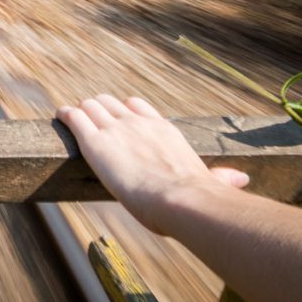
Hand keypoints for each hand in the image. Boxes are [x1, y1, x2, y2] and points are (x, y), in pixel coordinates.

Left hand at [57, 94, 248, 233]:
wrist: (182, 199)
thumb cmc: (198, 199)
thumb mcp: (209, 182)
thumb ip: (221, 178)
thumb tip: (242, 181)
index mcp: (163, 129)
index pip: (137, 106)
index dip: (124, 110)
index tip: (118, 117)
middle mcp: (137, 123)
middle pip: (110, 102)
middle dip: (98, 109)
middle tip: (88, 120)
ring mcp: (115, 129)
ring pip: (91, 106)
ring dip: (81, 111)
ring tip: (72, 118)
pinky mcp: (95, 141)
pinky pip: (74, 117)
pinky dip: (65, 115)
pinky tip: (59, 117)